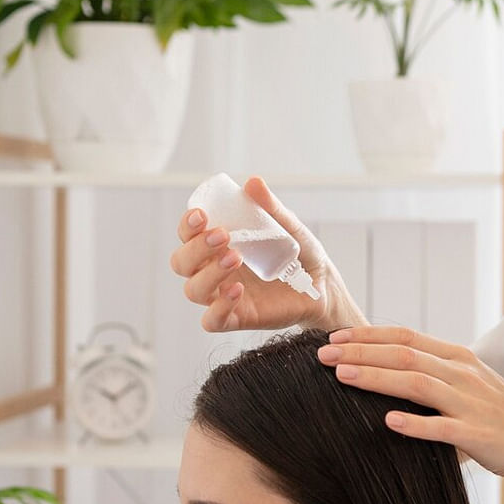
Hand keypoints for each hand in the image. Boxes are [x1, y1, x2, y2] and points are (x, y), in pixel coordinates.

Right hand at [171, 177, 366, 332]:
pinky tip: (238, 290)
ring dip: (209, 273)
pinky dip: (219, 307)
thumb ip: (270, 208)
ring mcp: (223, 296)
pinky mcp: (237, 318)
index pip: (188, 236)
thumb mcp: (288, 227)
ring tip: (235, 258)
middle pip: (182, 263)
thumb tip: (253, 182)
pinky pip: (212, 320)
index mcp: (218, 245)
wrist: (322, 284)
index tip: (201, 215)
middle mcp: (214, 270)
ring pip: (193, 290)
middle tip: (222, 236)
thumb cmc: (298, 253)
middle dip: (195, 248)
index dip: (187, 226)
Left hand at [316, 325, 503, 482]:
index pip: (405, 337)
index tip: (336, 338)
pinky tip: (388, 423)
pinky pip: (442, 427)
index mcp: (457, 357)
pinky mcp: (475, 433)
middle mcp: (461, 373)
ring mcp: (469, 402)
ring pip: (417, 384)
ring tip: (343, 377)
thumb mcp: (465, 382)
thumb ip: (432, 373)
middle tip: (324, 355)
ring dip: (377, 378)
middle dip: (361, 352)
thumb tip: (385, 375)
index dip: (368, 335)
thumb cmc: (495, 413)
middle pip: (404, 355)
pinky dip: (415, 424)